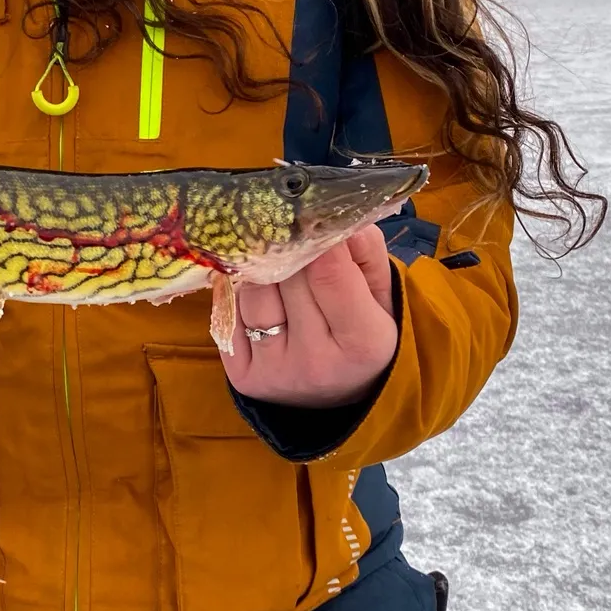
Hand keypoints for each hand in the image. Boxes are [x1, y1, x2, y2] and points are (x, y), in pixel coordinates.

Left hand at [221, 226, 399, 409]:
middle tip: (295, 244)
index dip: (320, 241)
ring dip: (263, 274)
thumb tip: (325, 215)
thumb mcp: (380, 293)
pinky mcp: (242, 377)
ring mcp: (275, 373)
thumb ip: (363, 250)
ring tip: (281, 277)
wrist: (338, 395)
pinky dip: (242, 298)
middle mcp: (317, 362)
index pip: (330, 273)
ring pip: (253, 291)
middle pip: (288, 277)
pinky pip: (230, 312)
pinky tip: (263, 302)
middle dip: (291, 253)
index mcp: (363, 342)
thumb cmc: (362, 332)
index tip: (314, 221)